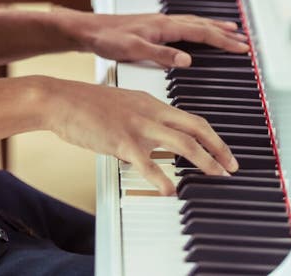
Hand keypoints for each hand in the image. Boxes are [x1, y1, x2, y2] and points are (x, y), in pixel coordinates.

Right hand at [43, 78, 238, 194]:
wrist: (59, 99)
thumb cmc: (84, 104)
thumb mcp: (121, 105)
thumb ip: (140, 119)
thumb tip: (153, 140)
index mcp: (148, 102)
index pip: (190, 118)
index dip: (211, 136)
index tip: (223, 152)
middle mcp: (148, 111)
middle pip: (195, 126)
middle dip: (218, 147)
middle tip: (231, 166)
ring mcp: (136, 125)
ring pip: (181, 141)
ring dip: (204, 160)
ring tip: (216, 175)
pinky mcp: (120, 140)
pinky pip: (147, 162)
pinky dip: (162, 178)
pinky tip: (170, 190)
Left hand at [55, 9, 248, 67]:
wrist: (87, 30)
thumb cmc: (106, 38)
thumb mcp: (133, 50)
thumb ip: (161, 55)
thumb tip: (187, 60)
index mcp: (163, 26)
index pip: (200, 31)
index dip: (222, 40)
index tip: (240, 47)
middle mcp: (162, 21)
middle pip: (200, 24)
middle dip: (223, 32)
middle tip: (243, 40)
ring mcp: (157, 22)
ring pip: (192, 22)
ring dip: (212, 26)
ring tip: (229, 29)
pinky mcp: (150, 27)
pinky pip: (182, 24)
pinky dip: (196, 27)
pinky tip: (195, 31)